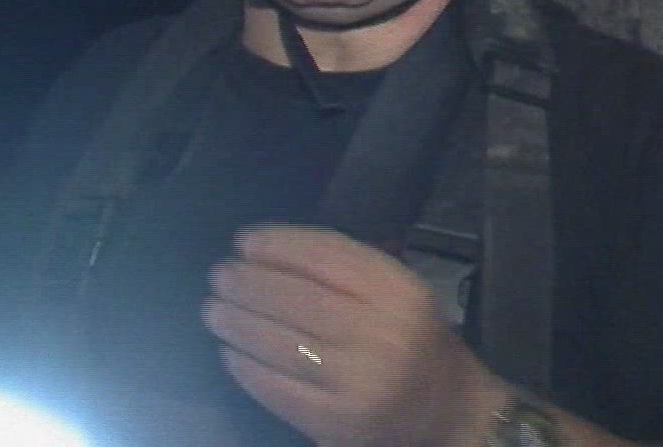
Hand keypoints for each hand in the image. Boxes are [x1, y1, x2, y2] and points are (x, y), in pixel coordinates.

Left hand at [204, 225, 509, 446]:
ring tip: (215, 310)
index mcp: (400, 292)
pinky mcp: (337, 421)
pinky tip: (231, 353)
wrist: (448, 412)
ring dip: (238, 323)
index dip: (280, 246)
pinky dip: (247, 369)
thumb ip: (347, 269)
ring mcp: (359, 381)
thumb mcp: (399, 292)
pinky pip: (278, 389)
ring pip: (281, 343)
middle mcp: (382, 333)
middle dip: (249, 283)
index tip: (244, 241)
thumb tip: (270, 250)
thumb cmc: (415, 342)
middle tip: (220, 276)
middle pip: (298, 299)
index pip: (328, 257)